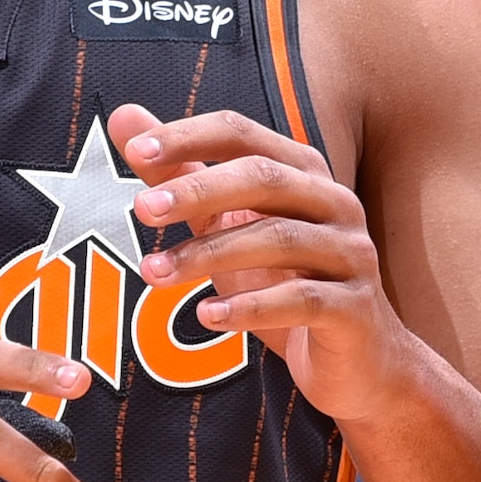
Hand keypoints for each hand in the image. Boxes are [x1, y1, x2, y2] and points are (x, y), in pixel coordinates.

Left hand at [117, 102, 424, 423]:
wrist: (357, 362)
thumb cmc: (285, 283)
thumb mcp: (227, 227)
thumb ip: (180, 175)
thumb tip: (123, 119)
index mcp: (303, 173)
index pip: (242, 135)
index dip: (190, 137)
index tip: (135, 150)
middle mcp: (335, 203)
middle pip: (263, 179)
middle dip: (198, 190)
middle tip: (141, 209)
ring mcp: (351, 255)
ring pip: (279, 239)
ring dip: (209, 255)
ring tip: (154, 273)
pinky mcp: (355, 309)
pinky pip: (300, 300)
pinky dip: (250, 307)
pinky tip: (205, 316)